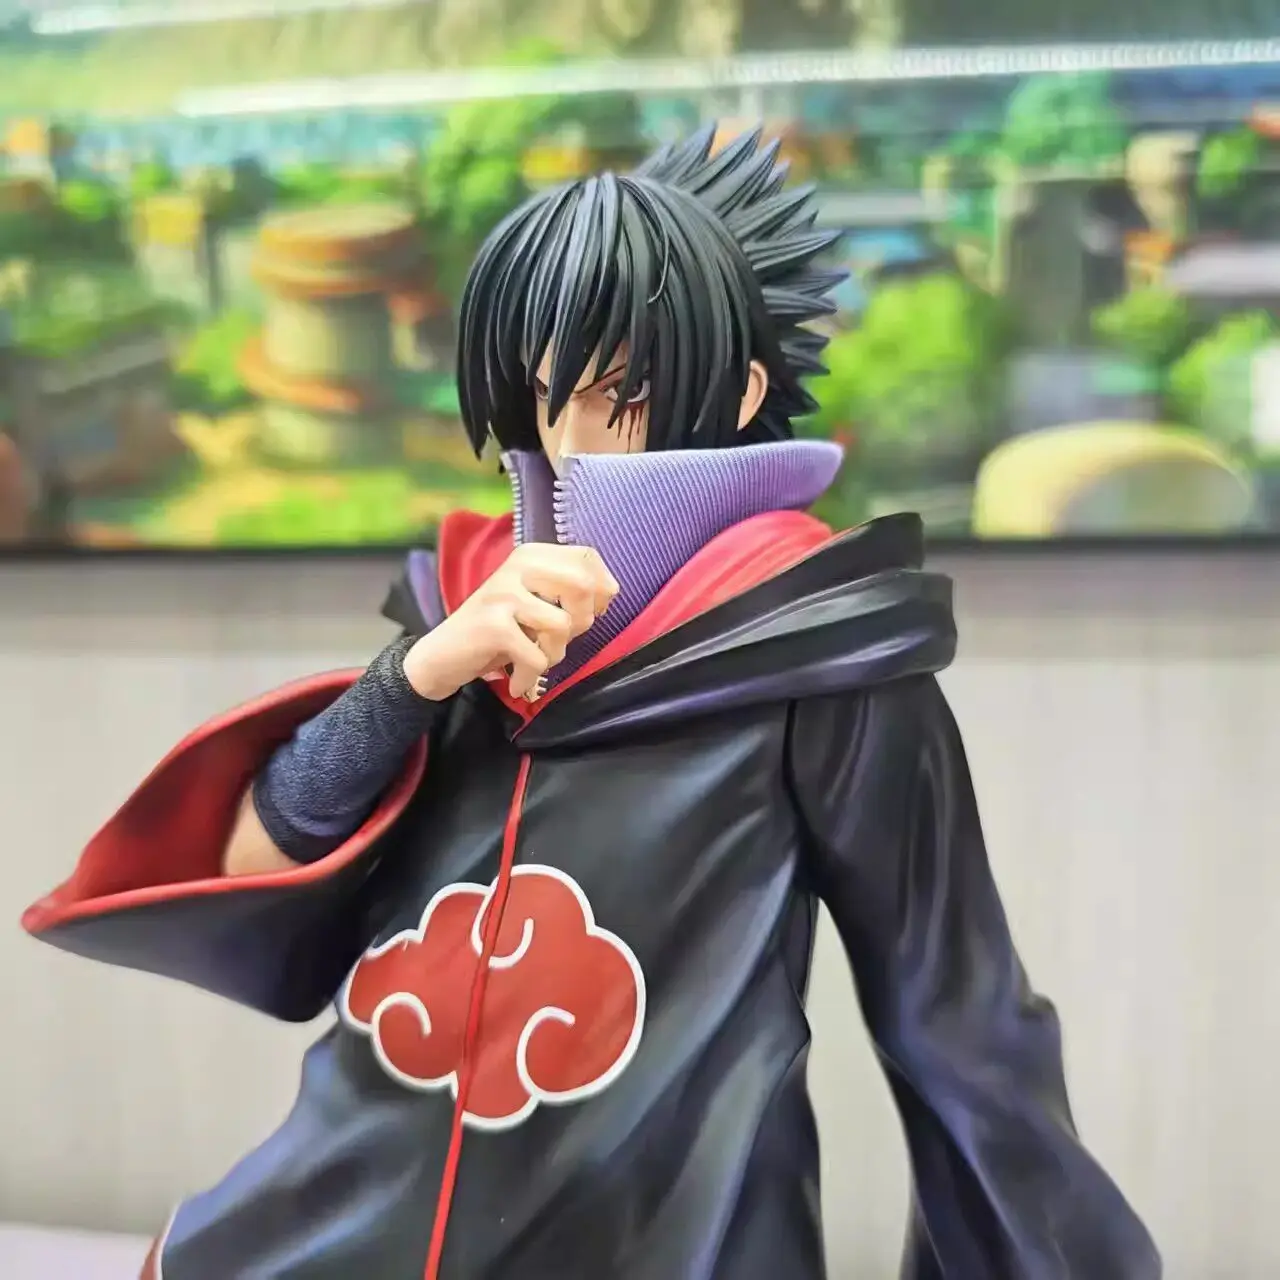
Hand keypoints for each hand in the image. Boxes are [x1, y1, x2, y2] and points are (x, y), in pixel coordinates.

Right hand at [403, 544, 619, 701]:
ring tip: (533, 658)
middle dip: (582, 622)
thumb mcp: (534, 601)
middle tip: (559, 638)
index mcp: (532, 555)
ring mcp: (503, 593)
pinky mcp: (493, 625)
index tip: (583, 614)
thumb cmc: (497, 631)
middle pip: (582, 585)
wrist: (441, 656)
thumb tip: (608, 592)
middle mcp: (517, 565)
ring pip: (563, 625)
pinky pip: (538, 656)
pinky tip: (516, 677)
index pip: (588, 557)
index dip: (599, 590)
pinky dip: (531, 674)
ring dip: (554, 653)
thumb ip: (567, 590)